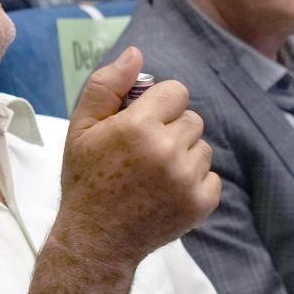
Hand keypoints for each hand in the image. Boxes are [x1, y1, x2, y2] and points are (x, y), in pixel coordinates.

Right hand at [33, 47, 220, 293]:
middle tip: (143, 152)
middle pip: (192, 118)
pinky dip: (194, 181)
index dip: (159, 104)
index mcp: (139, 126)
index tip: (141, 122)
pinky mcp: (202, 203)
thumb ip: (107, 85)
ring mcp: (188, 179)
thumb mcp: (82, 127)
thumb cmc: (85, 179)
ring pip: (203, 147)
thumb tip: (136, 53)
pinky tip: (167, 191)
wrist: (96, 240)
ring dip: (184, 155)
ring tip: (154, 173)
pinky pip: (212, 176)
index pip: (177, 91)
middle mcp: (168, 150)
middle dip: (172, 129)